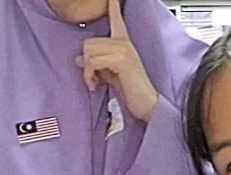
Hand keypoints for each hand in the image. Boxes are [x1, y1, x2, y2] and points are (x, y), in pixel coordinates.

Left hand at [74, 0, 157, 121]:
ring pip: (89, 51)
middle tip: (92, 78)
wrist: (147, 105)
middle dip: (86, 63)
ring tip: (95, 83)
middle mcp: (123, 43)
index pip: (116, 18)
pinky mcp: (121, 60)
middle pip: (89, 42)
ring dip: (87, 71)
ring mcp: (123, 50)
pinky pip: (93, 61)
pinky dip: (90, 75)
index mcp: (123, 44)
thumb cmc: (132, 92)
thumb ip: (96, 65)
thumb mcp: (110, 76)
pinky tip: (95, 85)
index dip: (113, 6)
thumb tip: (79, 59)